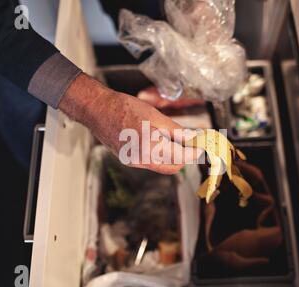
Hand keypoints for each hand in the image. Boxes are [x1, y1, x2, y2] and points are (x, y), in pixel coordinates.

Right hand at [59, 73, 199, 173]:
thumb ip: (176, 130)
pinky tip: (157, 141)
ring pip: (162, 166)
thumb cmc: (124, 108)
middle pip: (173, 167)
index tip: (201, 145)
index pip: (182, 157)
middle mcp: (142, 159)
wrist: (98, 110)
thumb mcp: (155, 116)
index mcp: (151, 147)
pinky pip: (150, 163)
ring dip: (172, 157)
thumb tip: (193, 138)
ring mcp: (134, 162)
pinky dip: (159, 155)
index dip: (194, 152)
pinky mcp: (128, 161)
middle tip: (190, 143)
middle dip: (185, 157)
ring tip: (174, 140)